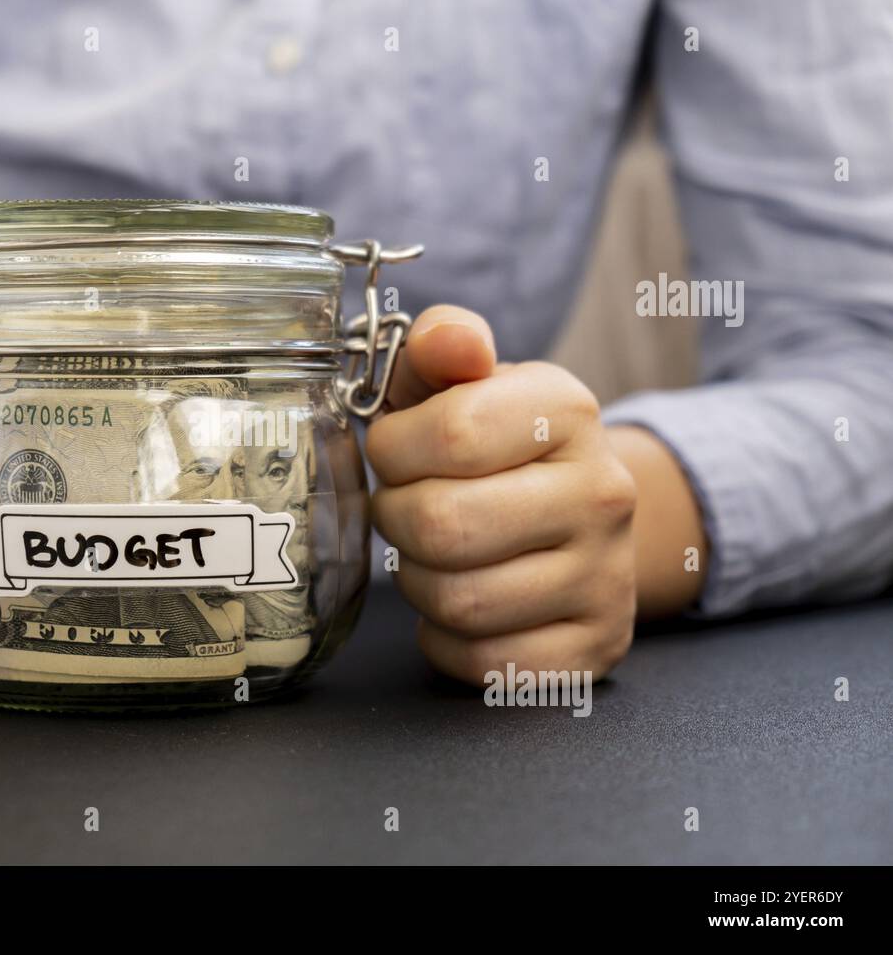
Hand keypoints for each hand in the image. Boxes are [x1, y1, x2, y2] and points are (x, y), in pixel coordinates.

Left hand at [366, 306, 637, 684]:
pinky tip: (456, 606)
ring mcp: (608, 578)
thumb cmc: (496, 445)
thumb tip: (449, 340)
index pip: (451, 432)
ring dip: (417, 581)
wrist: (582, 514)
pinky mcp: (595, 647)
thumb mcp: (468, 379)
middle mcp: (604, 494)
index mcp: (568, 411)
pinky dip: (445, 640)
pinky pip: (483, 662)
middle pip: (444, 525)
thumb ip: (443, 343)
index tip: (396, 452)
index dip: (394, 449)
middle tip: (404, 508)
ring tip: (430, 554)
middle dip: (397, 519)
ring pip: (458, 601)